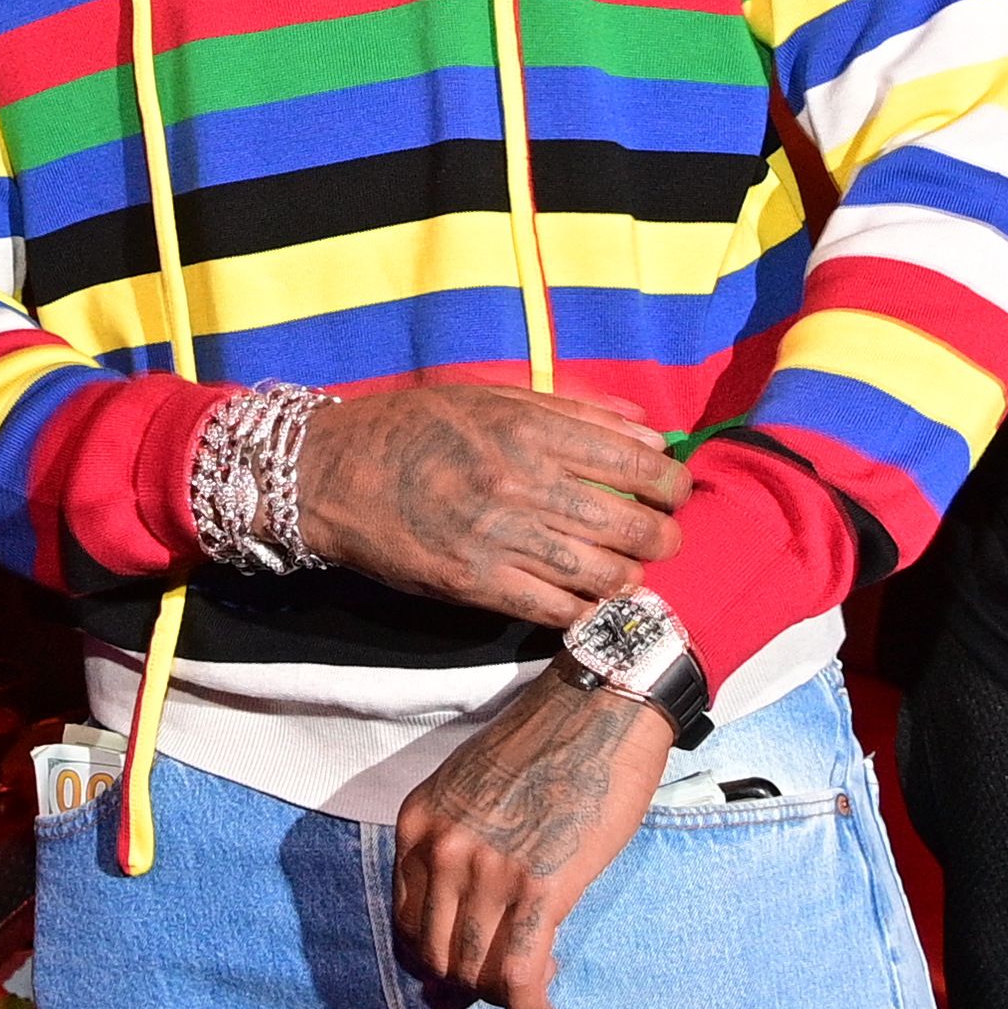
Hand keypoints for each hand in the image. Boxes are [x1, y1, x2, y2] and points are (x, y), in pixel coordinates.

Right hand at [297, 381, 688, 622]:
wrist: (332, 474)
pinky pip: (553, 609)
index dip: (672, 485)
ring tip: (629, 574)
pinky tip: (591, 603)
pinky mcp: (473, 583)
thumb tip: (646, 429)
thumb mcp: (491, 397)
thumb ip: (572, 411)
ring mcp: (497, 537)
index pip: (635, 463)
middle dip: (663, 539)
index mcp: (528, 432)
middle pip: (628, 525)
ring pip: (600, 574)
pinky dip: (584, 611)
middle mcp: (520, 484)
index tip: (675, 493)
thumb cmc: (414, 429)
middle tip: (663, 541)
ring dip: (630, 580)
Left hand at [395, 663, 673, 1008]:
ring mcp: (488, 871)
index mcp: (419, 825)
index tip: (465, 960)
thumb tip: (460, 913)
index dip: (436, 954)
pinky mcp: (540, 887)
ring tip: (529, 992)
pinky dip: (527, 1007)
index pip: (406, 921)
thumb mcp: (471, 785)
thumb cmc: (546, 744)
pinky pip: (518, 972)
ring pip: (475, 970)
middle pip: (438, 954)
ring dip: (500, 994)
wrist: (601, 707)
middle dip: (467, 981)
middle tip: (499, 982)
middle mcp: (442, 851)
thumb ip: (456, 843)